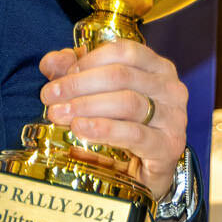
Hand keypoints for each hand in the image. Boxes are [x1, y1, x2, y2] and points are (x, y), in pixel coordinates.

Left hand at [39, 40, 188, 200]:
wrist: (142, 170)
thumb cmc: (120, 122)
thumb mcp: (97, 92)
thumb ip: (74, 72)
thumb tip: (51, 61)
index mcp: (156, 67)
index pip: (123, 51)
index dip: (88, 60)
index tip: (60, 76)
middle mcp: (170, 88)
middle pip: (120, 76)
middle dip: (77, 85)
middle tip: (48, 97)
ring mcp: (173, 117)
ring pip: (127, 102)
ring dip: (86, 106)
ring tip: (57, 114)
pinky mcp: (169, 145)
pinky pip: (135, 134)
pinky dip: (104, 129)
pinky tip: (80, 128)